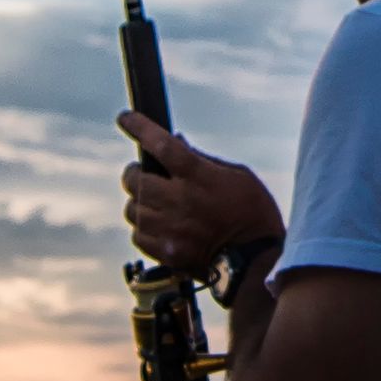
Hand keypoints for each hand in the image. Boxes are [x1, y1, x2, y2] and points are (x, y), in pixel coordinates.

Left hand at [119, 112, 282, 280]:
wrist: (255, 262)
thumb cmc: (253, 213)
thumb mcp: (238, 176)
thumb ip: (204, 160)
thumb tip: (176, 142)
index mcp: (198, 176)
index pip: (161, 144)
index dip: (139, 127)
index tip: (125, 119)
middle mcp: (179, 200)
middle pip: (135, 179)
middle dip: (135, 173)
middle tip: (143, 173)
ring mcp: (170, 227)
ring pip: (133, 208)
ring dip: (140, 202)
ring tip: (154, 204)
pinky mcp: (166, 252)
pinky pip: (138, 235)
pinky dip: (144, 228)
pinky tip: (158, 226)